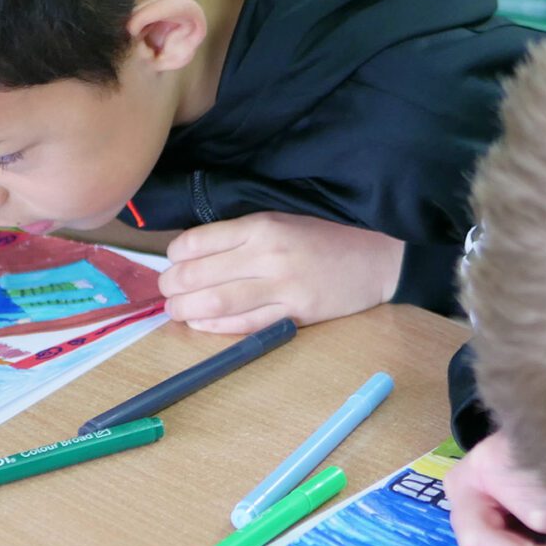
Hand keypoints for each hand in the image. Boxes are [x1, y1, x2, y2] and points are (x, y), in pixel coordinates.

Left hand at [159, 212, 405, 333]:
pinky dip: (216, 328)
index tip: (172, 261)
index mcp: (263, 226)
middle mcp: (269, 255)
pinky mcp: (296, 315)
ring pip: (217, 304)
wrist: (379, 257)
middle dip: (172, 286)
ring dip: (186, 310)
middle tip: (166, 292)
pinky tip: (201, 325)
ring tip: (175, 311)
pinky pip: (246, 326)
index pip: (199, 242)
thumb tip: (193, 252)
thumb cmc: (327, 235)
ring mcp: (283, 288)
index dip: (175, 255)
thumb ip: (242, 233)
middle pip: (200, 275)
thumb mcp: (283, 218)